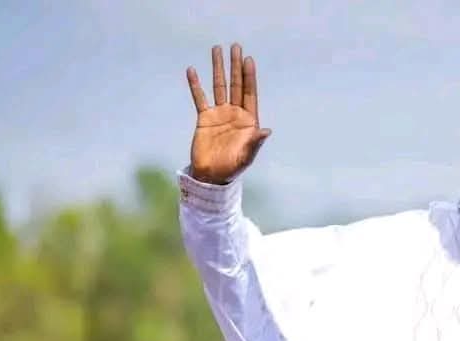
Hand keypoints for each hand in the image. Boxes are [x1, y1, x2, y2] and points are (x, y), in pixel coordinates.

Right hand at [185, 43, 270, 183]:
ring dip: (217, 69)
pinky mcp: (204, 118)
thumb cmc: (232, 167)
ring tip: (216, 49)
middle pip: (236, 85)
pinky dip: (195, 85)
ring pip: (218, 86)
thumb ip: (255, 143)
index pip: (249, 93)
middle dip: (235, 66)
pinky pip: (199, 98)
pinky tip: (192, 70)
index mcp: (248, 120)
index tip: (248, 59)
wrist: (211, 175)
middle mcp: (234, 113)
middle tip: (235, 46)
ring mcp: (219, 114)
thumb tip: (267, 131)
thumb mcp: (246, 156)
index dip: (249, 76)